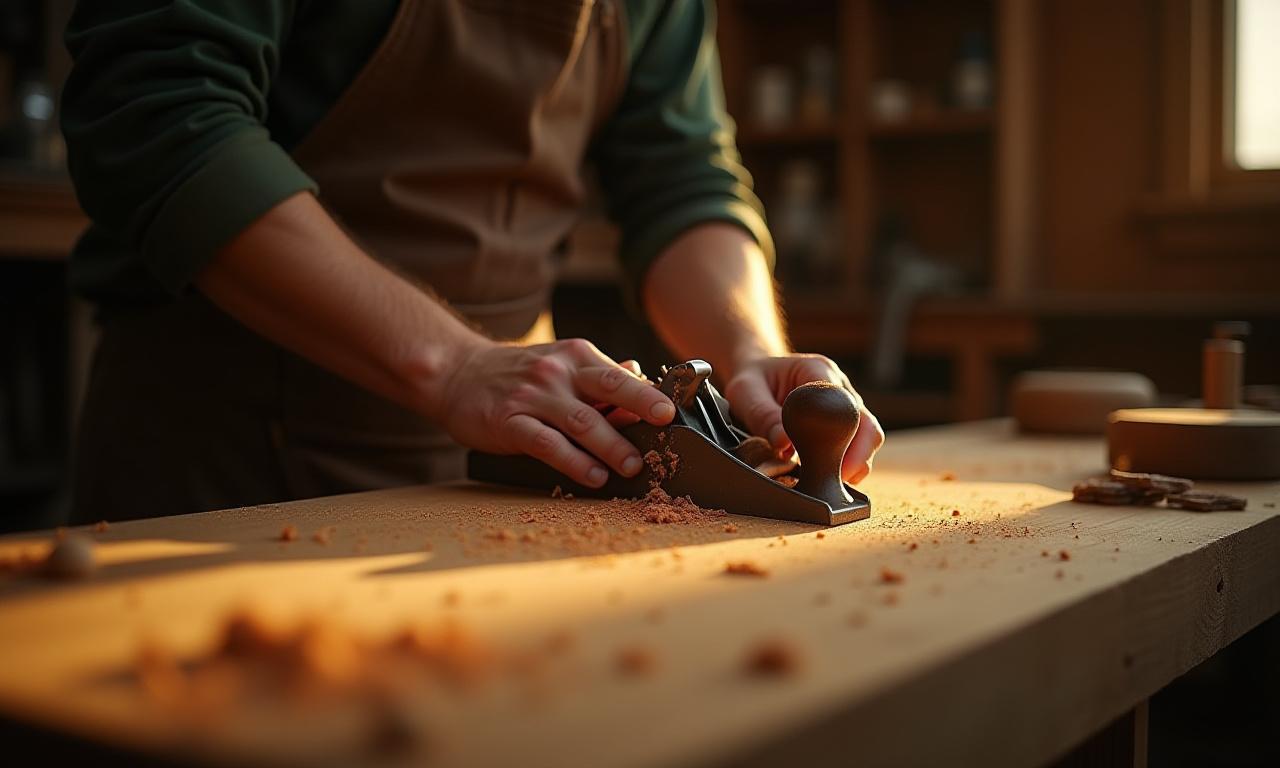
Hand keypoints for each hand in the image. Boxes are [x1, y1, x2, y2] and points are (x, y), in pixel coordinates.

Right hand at [436, 338, 674, 487]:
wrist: (456, 373)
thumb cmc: (516, 373)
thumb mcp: (560, 363)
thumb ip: (599, 374)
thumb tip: (640, 376)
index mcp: (575, 356)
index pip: (619, 375)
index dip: (648, 393)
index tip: (673, 409)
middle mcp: (556, 373)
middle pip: (606, 388)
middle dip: (640, 406)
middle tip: (665, 427)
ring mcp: (532, 397)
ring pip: (580, 420)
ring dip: (610, 444)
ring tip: (634, 466)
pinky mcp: (509, 422)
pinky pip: (546, 443)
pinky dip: (573, 461)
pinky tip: (594, 475)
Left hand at [724, 354, 884, 483]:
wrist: (757, 376)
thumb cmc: (752, 380)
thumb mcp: (745, 392)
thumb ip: (762, 416)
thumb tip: (783, 443)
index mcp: (817, 371)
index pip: (841, 401)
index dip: (841, 432)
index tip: (830, 461)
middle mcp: (839, 388)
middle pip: (866, 423)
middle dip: (858, 455)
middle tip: (837, 480)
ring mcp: (846, 407)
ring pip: (868, 438)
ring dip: (856, 463)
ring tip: (832, 482)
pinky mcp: (843, 426)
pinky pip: (857, 448)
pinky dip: (848, 466)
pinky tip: (829, 477)